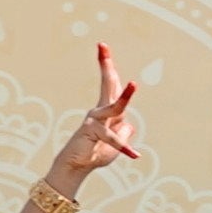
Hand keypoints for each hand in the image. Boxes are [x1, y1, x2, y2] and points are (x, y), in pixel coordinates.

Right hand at [56, 38, 147, 185]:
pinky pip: (113, 139)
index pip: (112, 86)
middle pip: (107, 84)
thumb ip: (124, 131)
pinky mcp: (93, 132)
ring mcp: (95, 120)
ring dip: (125, 97)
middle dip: (106, 65)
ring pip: (115, 107)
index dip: (109, 67)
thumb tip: (127, 124)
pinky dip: (124, 148)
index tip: (103, 47)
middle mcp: (100, 111)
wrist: (77, 167)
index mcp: (107, 111)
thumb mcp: (117, 142)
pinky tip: (134, 154)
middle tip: (102, 45)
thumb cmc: (96, 154)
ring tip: (134, 84)